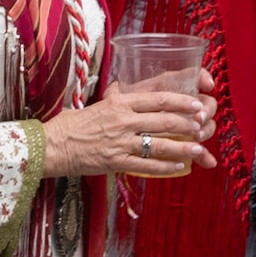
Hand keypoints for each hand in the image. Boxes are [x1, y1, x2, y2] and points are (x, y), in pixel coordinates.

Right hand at [41, 75, 216, 179]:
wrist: (53, 146)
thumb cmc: (72, 125)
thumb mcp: (96, 105)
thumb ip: (114, 98)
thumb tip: (122, 89)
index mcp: (120, 103)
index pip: (157, 99)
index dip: (181, 102)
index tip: (196, 105)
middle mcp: (123, 121)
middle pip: (163, 121)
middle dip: (187, 124)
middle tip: (203, 126)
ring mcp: (120, 143)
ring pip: (159, 144)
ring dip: (182, 147)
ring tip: (199, 149)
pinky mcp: (116, 162)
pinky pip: (146, 165)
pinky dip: (164, 167)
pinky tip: (179, 167)